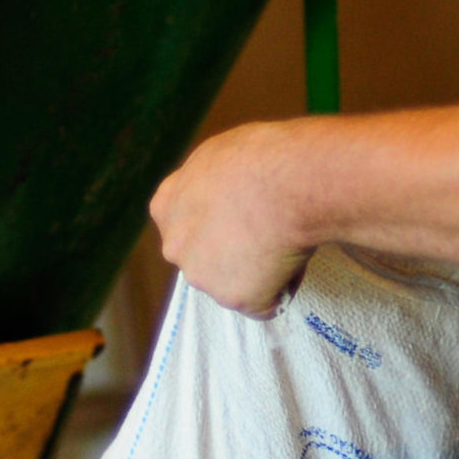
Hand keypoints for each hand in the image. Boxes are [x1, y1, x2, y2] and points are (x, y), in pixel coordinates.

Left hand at [150, 121, 317, 317]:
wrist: (289, 181)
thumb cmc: (261, 156)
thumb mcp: (219, 155)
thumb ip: (209, 184)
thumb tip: (225, 193)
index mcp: (166, 205)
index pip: (185, 226)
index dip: (215, 223)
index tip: (239, 216)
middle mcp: (175, 245)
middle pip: (203, 258)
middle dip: (229, 252)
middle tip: (265, 231)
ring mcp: (202, 276)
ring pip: (231, 283)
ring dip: (254, 271)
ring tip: (284, 241)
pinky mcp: (235, 299)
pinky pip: (263, 303)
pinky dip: (279, 289)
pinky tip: (292, 260)